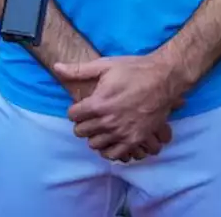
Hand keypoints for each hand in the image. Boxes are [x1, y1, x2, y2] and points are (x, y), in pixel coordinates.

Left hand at [56, 55, 181, 162]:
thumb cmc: (134, 70)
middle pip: (81, 132)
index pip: (73, 116)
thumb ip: (78, 70)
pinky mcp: (135, 140)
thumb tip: (56, 67)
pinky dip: (109, 149)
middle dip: (83, 123)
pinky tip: (111, 140)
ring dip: (94, 136)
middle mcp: (107, 121)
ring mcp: (121, 133)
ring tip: (100, 127)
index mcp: (98, 103)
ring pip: (95, 145)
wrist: (163, 79)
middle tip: (90, 117)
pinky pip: (114, 154)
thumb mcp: (105, 65)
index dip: (76, 110)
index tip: (82, 106)